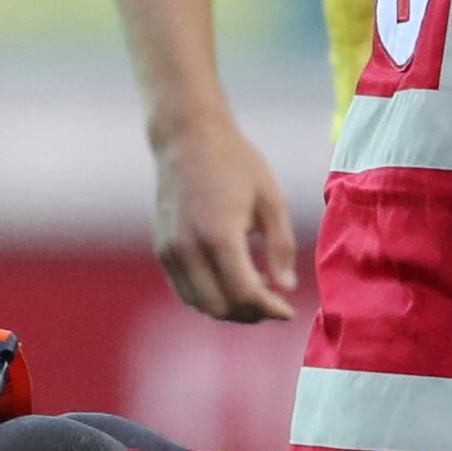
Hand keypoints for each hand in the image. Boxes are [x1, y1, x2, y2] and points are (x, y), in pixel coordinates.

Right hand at [150, 108, 297, 322]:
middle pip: (219, 307)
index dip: (269, 309)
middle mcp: (189, 249)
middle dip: (250, 314)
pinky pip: (184, 290)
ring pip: (199, 304)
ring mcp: (171, 251)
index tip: (288, 311)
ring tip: (254, 296)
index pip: (244, 293)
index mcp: (219, 235)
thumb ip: (281, 246)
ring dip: (229, 309)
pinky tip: (230, 283)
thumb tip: (285, 287)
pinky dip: (208, 297)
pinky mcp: (163, 249)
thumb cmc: (235, 161)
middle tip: (273, 305)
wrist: (187, 136)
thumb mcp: (271, 199)